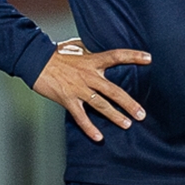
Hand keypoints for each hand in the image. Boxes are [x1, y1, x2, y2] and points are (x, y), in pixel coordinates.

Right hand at [32, 38, 149, 142]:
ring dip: (115, 116)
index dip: (133, 57)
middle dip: (129, 104)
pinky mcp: (67, 99)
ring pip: (101, 105)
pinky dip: (89, 127)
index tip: (149, 59)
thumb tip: (96, 49)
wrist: (35, 60)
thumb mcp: (76, 47)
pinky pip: (81, 116)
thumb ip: (89, 51)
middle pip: (114, 91)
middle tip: (142, 114)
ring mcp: (78, 89)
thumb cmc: (55, 53)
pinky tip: (98, 137)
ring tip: (127, 124)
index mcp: (92, 61)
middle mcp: (89, 76)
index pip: (116, 56)